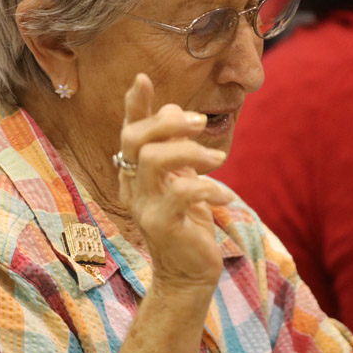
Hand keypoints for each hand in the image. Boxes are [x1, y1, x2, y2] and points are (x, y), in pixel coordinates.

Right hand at [118, 74, 232, 289]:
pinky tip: (224, 196)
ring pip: (154, 160)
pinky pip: (180, 194)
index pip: (129, 132)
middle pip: (136, 139)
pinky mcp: (161, 225)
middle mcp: (132, 186)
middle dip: (169, 123)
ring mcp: (143, 206)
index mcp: (135, 172)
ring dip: (190, 151)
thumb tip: (172, 109)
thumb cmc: (188, 222)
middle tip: (201, 122)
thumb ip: (175, 146)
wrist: (189, 273)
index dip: (135, 105)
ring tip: (218, 159)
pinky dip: (207, 187)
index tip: (142, 79)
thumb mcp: (182, 178)